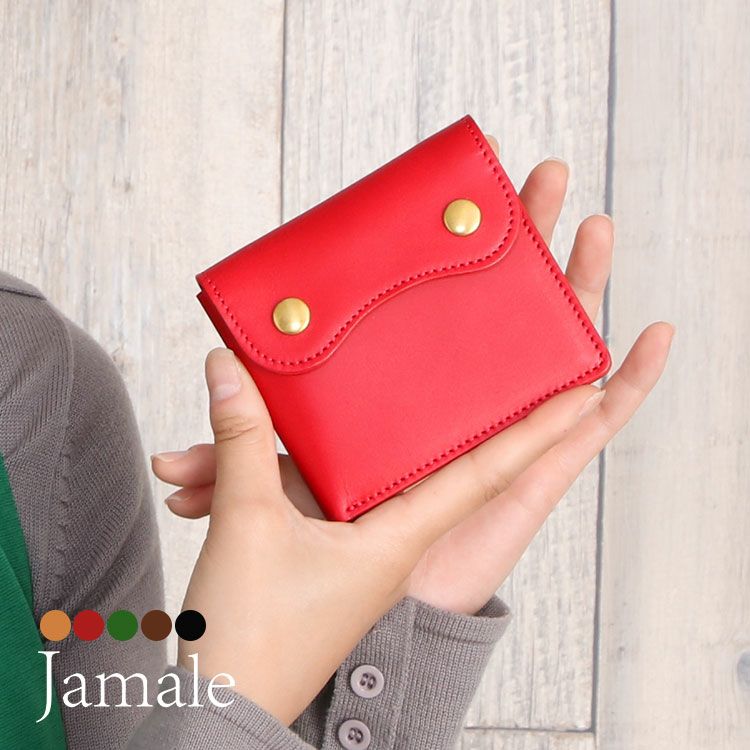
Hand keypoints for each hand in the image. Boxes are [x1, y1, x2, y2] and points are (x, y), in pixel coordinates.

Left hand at [157, 141, 671, 655]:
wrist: (362, 617)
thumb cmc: (321, 550)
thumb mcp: (276, 492)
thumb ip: (230, 466)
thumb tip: (168, 450)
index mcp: (412, 393)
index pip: (446, 314)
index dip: (465, 262)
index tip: (476, 202)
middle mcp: (462, 400)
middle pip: (506, 310)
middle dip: (530, 242)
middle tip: (543, 176)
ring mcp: (505, 432)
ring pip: (555, 348)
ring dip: (582, 286)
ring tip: (596, 225)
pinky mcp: (543, 475)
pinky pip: (598, 424)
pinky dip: (630, 383)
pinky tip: (650, 338)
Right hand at [172, 344, 597, 724]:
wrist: (222, 712)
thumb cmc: (250, 641)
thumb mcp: (247, 523)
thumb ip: (242, 440)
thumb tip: (228, 369)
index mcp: (399, 539)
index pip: (488, 473)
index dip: (536, 430)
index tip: (581, 390)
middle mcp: (389, 539)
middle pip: (422, 458)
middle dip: (441, 410)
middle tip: (474, 361)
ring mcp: (355, 546)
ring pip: (348, 472)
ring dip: (312, 443)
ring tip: (310, 406)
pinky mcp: (321, 550)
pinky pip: (314, 491)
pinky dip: (285, 471)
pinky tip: (245, 458)